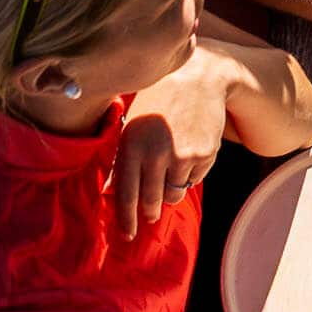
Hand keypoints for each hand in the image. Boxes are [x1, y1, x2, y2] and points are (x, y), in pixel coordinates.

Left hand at [111, 58, 227, 237]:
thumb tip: (108, 191)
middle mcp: (156, 154)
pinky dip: (189, 175)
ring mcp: (182, 156)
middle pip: (151, 200)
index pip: (126, 194)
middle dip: (149, 211)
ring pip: (173, 194)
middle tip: (149, 215)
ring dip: (170, 191)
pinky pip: (193, 181)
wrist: (197, 77)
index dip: (126, 219)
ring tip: (171, 170)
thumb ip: (121, 159)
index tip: (127, 234)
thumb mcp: (132, 125)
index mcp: (132, 146)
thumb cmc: (158, 101)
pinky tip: (188, 151)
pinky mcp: (204, 155)